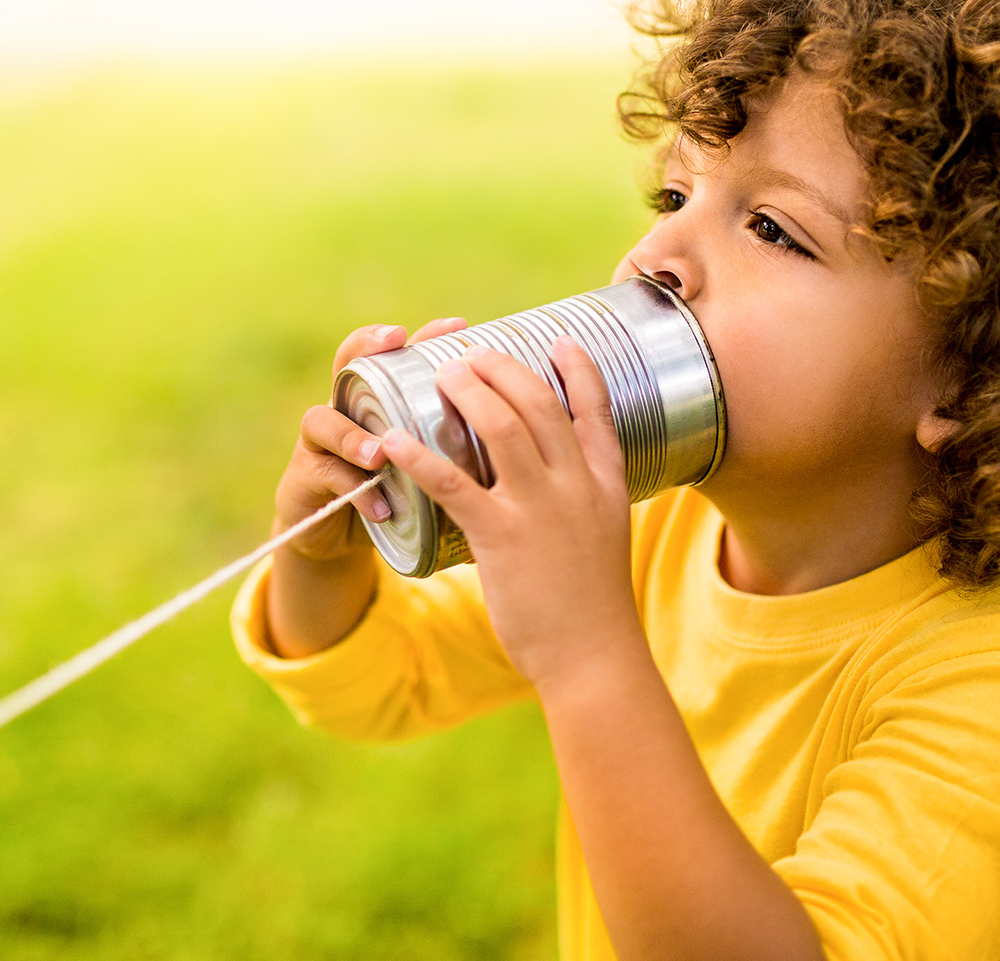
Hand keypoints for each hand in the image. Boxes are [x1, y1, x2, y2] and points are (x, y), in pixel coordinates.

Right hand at [273, 316, 467, 560]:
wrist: (339, 537)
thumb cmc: (393, 493)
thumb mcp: (423, 464)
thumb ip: (450, 443)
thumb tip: (523, 430)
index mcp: (379, 400)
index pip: (396, 353)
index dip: (424, 334)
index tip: (457, 324)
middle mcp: (346, 408)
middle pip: (347, 363)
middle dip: (368, 346)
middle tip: (394, 340)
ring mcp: (320, 442)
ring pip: (325, 422)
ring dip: (354, 437)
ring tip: (379, 454)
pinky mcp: (305, 479)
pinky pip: (326, 477)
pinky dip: (355, 492)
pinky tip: (380, 508)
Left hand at [379, 337, 644, 687]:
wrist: (593, 657)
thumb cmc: (591, 605)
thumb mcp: (602, 538)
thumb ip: (583, 503)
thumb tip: (556, 485)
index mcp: (605, 484)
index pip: (596, 410)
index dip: (579, 370)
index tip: (561, 341)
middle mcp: (576, 485)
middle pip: (539, 403)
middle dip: (502, 368)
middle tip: (472, 354)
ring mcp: (540, 508)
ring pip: (502, 426)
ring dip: (468, 392)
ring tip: (442, 375)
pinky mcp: (502, 536)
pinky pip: (453, 483)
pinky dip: (420, 455)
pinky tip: (395, 441)